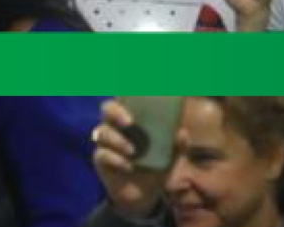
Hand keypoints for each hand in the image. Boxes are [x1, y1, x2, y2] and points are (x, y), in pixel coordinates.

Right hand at [91, 99, 169, 217]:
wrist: (144, 195)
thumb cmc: (155, 166)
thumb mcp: (170, 157)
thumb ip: (177, 145)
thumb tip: (182, 133)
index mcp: (133, 120)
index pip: (125, 98)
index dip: (126, 90)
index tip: (133, 88)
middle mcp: (116, 127)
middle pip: (107, 109)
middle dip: (116, 112)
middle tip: (130, 122)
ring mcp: (106, 143)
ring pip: (102, 132)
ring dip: (118, 140)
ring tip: (133, 151)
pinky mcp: (101, 160)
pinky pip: (102, 154)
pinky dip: (116, 159)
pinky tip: (128, 166)